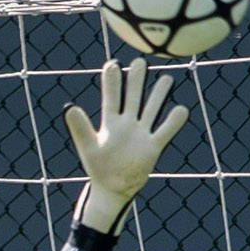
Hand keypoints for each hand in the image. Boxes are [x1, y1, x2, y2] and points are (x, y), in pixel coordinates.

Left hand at [61, 58, 188, 232]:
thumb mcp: (88, 147)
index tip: (113, 64)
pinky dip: (174, 120)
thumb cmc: (98, 168)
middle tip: (140, 61)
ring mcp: (141, 133)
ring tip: (166, 78)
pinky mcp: (153, 146)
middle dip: (137, 79)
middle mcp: (127, 124)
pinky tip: (181, 109)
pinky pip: (166, 130)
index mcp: (109, 122)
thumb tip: (69, 107)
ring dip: (159, 94)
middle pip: (133, 97)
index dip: (112, 81)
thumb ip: (80, 128)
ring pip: (152, 108)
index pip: (111, 97)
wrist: (113, 188)